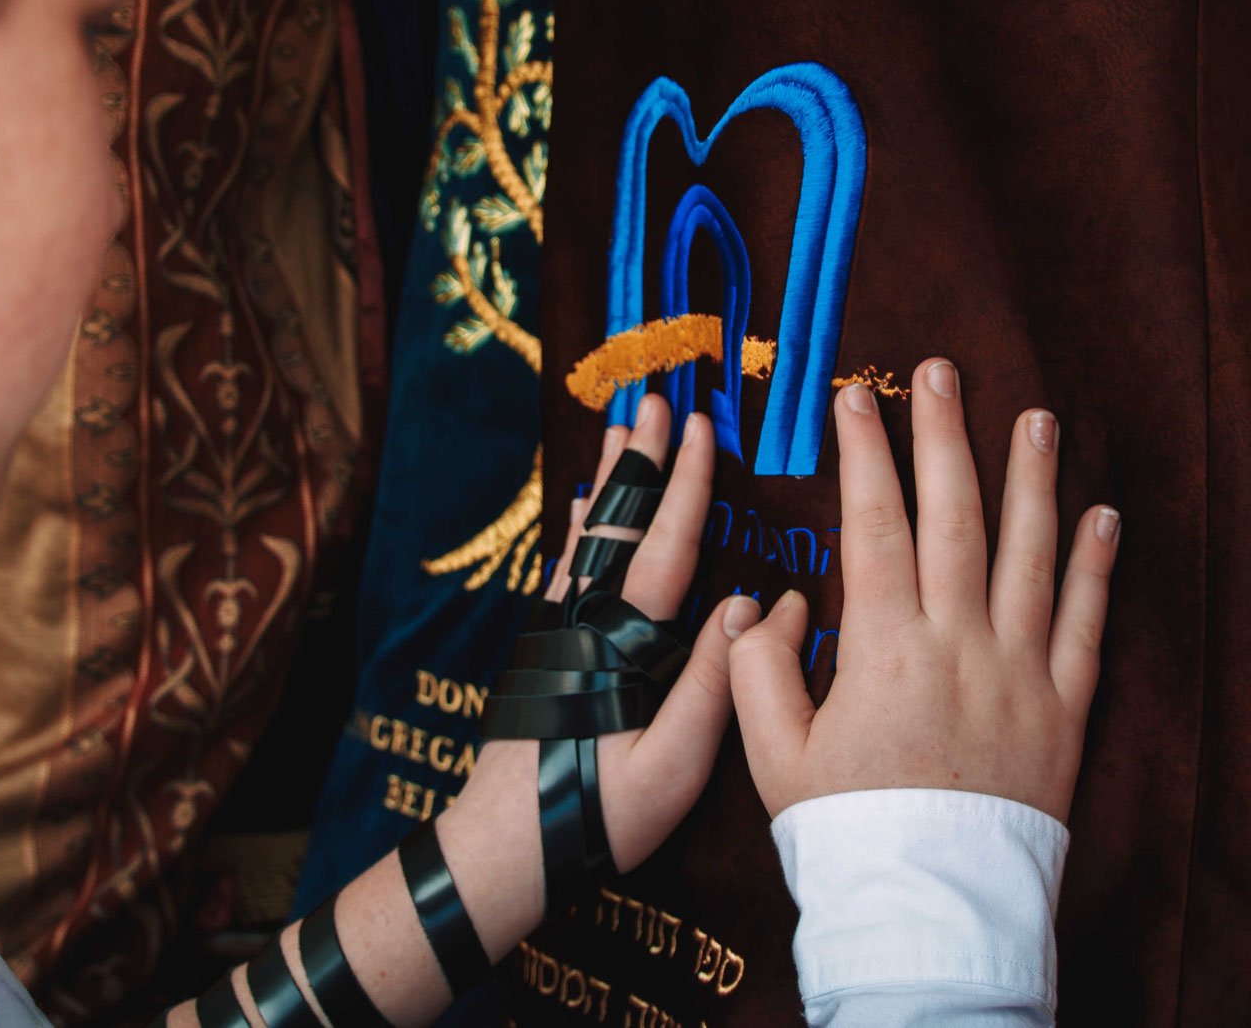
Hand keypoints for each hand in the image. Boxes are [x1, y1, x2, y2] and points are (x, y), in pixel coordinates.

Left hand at [441, 394, 759, 935]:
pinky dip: (581, 525)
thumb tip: (747, 606)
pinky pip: (568, 566)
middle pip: (616, 523)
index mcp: (623, 642)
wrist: (503, 848)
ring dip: (607, 481)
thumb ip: (711, 686)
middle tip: (654, 401)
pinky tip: (580, 511)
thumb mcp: (673, 767)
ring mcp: (558, 631)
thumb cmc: (596, 815)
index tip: (701, 427)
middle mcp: (584, 621)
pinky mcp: (543, 650)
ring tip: (619, 432)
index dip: (686, 486)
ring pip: (587, 536)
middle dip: (640, 461)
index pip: (663, 547)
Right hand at [729, 359, 1117, 822]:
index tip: (855, 397)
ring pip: (1030, 554)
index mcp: (883, 648)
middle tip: (940, 372)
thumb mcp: (773, 756)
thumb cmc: (845, 828)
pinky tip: (1104, 515)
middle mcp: (958, 643)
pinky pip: (1088, 623)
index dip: (863, 453)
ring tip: (1033, 416)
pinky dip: (1097, 566)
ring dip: (1032, 478)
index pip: (873, 525)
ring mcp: (1019, 671)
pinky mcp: (1064, 707)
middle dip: (944, 435)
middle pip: (954, 516)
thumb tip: (765, 607)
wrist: (929, 905)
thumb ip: (756, 672)